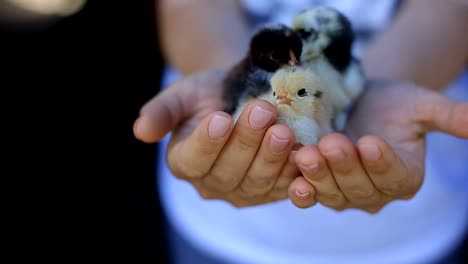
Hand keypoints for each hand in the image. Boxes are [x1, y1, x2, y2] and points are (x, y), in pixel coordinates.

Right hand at [134, 70, 299, 206]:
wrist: (241, 97)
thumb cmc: (208, 95)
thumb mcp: (182, 95)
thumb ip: (162, 112)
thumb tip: (140, 130)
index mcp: (185, 162)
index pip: (193, 160)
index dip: (207, 143)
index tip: (219, 118)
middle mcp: (212, 183)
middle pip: (228, 172)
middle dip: (246, 142)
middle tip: (262, 111)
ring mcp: (244, 191)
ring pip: (257, 181)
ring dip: (272, 157)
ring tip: (283, 130)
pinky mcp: (272, 191)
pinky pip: (284, 187)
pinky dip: (294, 173)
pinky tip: (303, 154)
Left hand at [288, 79, 467, 211]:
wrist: (357, 102)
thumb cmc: (391, 103)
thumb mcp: (420, 105)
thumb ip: (448, 116)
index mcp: (404, 177)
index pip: (395, 176)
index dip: (382, 163)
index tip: (371, 142)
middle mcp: (375, 192)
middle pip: (360, 187)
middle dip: (345, 167)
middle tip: (332, 144)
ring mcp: (343, 194)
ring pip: (333, 193)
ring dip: (319, 177)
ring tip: (307, 155)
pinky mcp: (318, 187)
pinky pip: (309, 195)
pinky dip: (301, 190)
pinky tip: (292, 181)